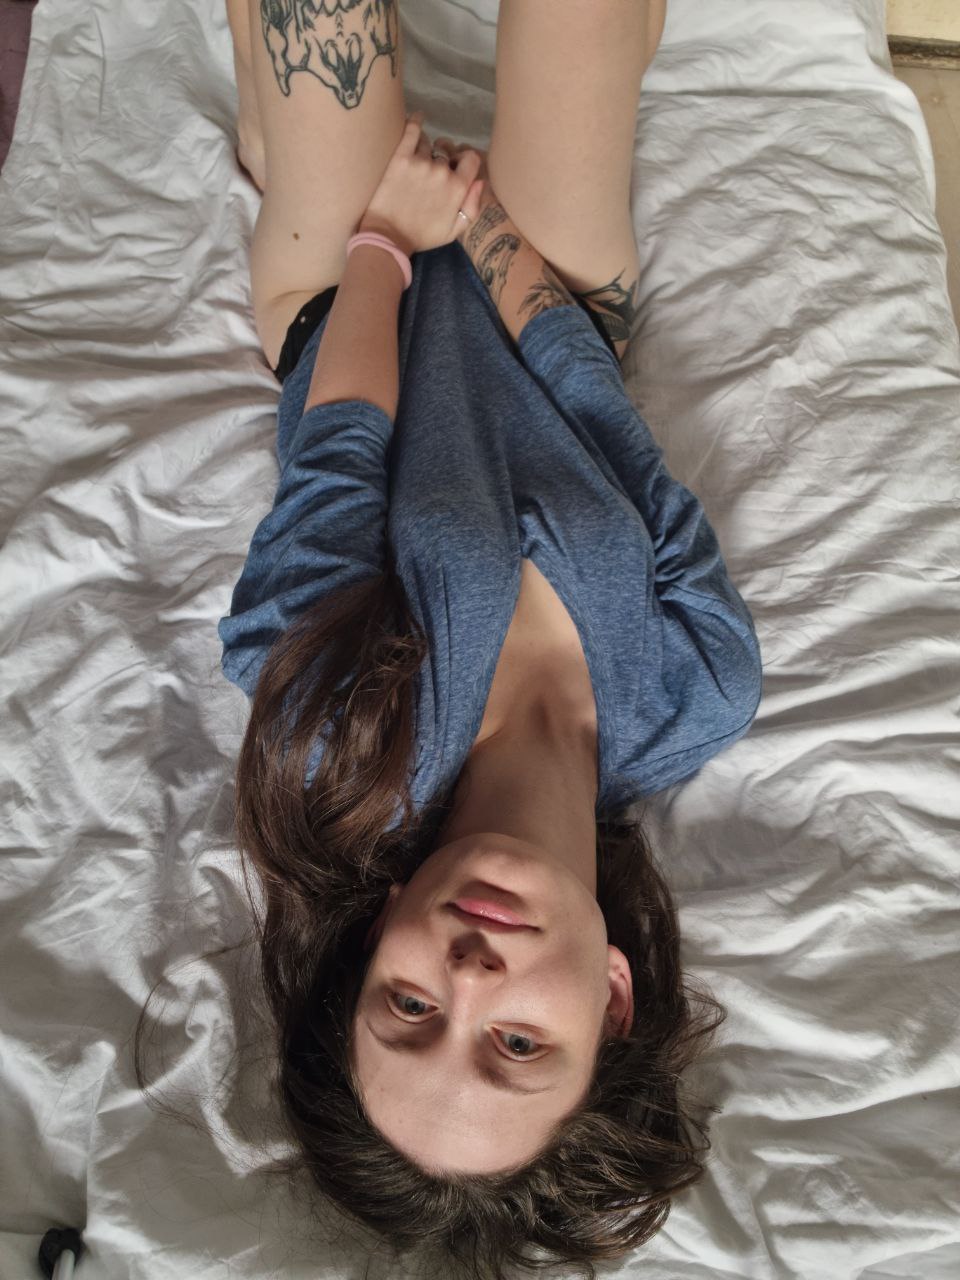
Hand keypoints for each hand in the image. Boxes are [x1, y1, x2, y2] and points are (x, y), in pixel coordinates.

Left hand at [358, 111, 486, 256]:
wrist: (388, 237)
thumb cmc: (422, 236)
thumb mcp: (454, 231)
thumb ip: (472, 207)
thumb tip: (480, 182)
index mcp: (458, 188)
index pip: (471, 159)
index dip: (465, 161)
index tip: (456, 166)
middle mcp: (441, 171)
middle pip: (447, 154)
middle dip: (443, 159)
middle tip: (431, 171)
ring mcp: (420, 163)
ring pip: (429, 145)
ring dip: (426, 150)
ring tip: (417, 162)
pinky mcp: (400, 158)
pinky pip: (412, 130)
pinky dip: (415, 122)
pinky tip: (417, 118)